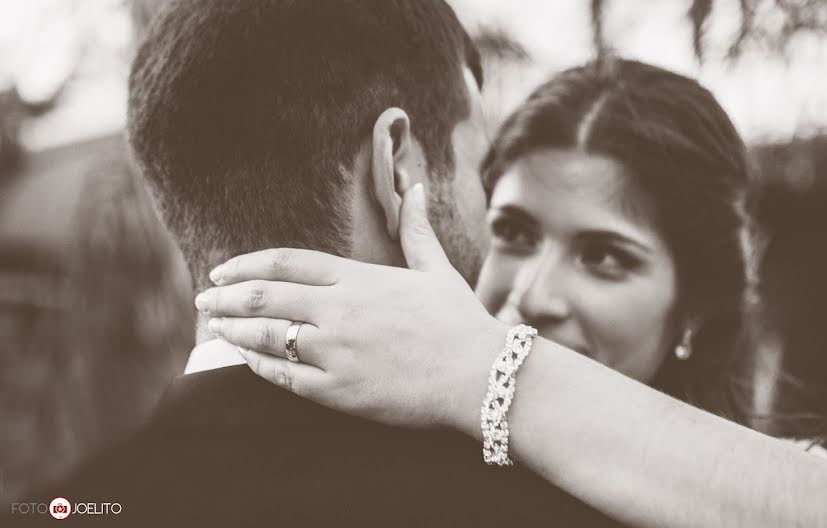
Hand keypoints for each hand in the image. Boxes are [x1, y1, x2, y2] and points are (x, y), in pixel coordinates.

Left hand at [196, 184, 506, 431]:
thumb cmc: (459, 322)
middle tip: (204, 298)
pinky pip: (283, 376)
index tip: (221, 270)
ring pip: (265, 336)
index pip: (285, 264)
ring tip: (215, 326)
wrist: (477, 376)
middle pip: (263, 297)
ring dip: (233, 329)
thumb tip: (417, 187)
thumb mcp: (436, 270)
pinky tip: (244, 359)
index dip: (246, 266)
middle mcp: (338, 311)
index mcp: (358, 278)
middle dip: (225, 296)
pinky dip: (257, 365)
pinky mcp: (337, 390)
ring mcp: (334, 352)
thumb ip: (416, 229)